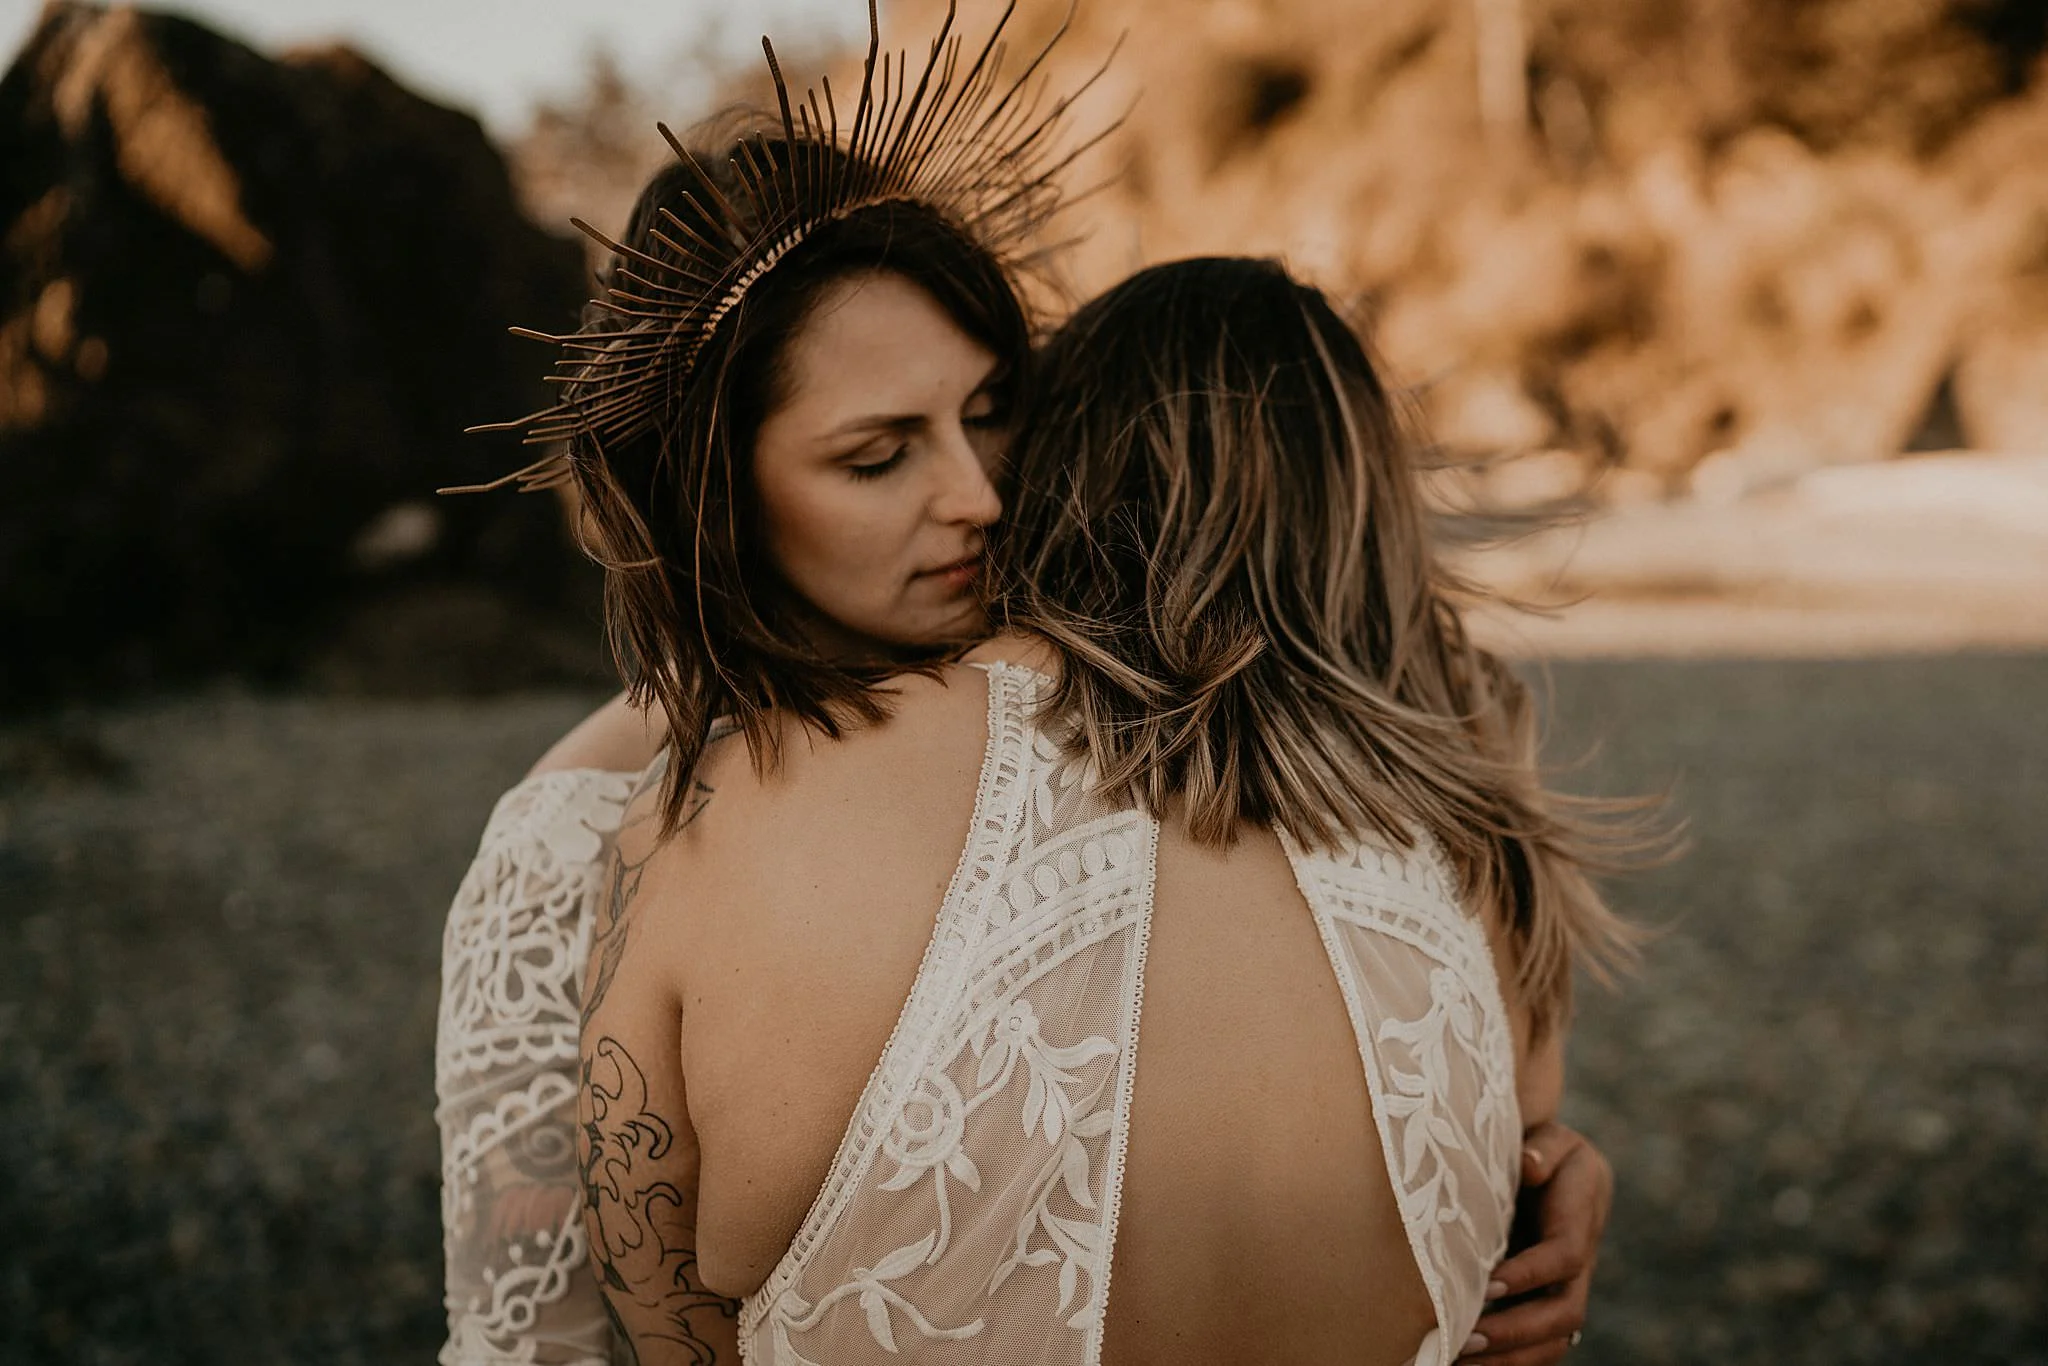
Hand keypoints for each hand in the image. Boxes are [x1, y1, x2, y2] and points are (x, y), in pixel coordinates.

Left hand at [1457, 1122, 1611, 1364]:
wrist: (1554, 1170)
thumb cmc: (1542, 1148)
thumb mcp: (1549, 1137)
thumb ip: (1542, 1149)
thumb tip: (1530, 1167)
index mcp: (1581, 1216)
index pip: (1566, 1256)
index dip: (1532, 1273)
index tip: (1489, 1285)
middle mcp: (1580, 1262)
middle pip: (1565, 1312)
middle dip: (1518, 1330)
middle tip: (1466, 1338)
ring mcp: (1567, 1288)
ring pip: (1555, 1338)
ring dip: (1511, 1357)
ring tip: (1459, 1361)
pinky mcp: (1547, 1304)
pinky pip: (1538, 1345)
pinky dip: (1508, 1361)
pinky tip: (1465, 1364)